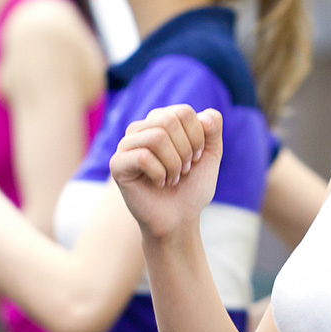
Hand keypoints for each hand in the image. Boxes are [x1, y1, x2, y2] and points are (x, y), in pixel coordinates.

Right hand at [110, 105, 222, 239]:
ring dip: (174, 163)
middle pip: (168, 120)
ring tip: (173, 178)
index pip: (183, 112)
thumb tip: (206, 114)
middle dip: (185, 150)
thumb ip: (213, 130)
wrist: (179, 219)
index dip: (197, 137)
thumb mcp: (210, 155)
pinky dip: (160, 174)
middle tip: (184, 170)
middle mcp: (140, 128)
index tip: (196, 158)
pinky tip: (159, 184)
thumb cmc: (191, 187)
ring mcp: (126, 145)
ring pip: (156, 137)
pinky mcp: (117, 164)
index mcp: (160, 121)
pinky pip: (143, 157)